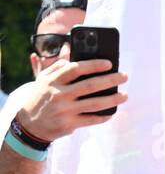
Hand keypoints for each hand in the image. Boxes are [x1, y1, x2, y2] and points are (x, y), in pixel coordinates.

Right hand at [12, 58, 128, 142]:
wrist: (29, 123)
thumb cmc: (42, 96)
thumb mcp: (43, 79)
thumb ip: (57, 66)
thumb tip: (70, 49)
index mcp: (53, 80)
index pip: (75, 69)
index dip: (94, 65)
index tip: (109, 63)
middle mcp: (59, 94)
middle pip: (90, 86)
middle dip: (110, 80)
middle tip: (124, 76)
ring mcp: (65, 110)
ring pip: (95, 104)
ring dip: (113, 99)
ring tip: (125, 95)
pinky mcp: (69, 124)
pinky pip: (92, 119)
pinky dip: (104, 116)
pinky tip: (113, 112)